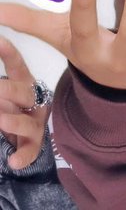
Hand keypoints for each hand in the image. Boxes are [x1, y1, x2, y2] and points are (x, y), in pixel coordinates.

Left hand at [0, 36, 47, 169]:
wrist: (28, 136)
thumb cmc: (12, 107)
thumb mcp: (5, 93)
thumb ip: (2, 86)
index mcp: (24, 83)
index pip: (17, 64)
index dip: (8, 52)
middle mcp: (33, 99)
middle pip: (23, 92)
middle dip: (7, 90)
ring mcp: (35, 122)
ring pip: (27, 122)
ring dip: (13, 122)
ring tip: (0, 120)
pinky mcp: (34, 144)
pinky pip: (30, 150)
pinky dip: (23, 156)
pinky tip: (13, 161)